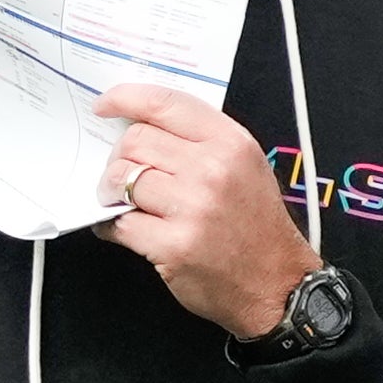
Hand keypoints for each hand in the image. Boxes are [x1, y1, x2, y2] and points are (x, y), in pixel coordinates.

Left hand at [90, 84, 320, 338]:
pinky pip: (120, 223)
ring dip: (113, 192)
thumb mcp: (246, 166)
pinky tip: (123, 227)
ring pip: (123, 180)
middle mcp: (212, 169)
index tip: (105, 105)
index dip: (125, 98)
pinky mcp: (173, 246)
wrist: (277, 284)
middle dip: (119, 157)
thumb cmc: (256, 227)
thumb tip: (143, 126)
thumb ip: (201, 140)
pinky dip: (112, 225)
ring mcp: (192, 208)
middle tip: (123, 174)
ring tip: (126, 203)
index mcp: (231, 143)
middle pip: (136, 141)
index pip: (166, 103)